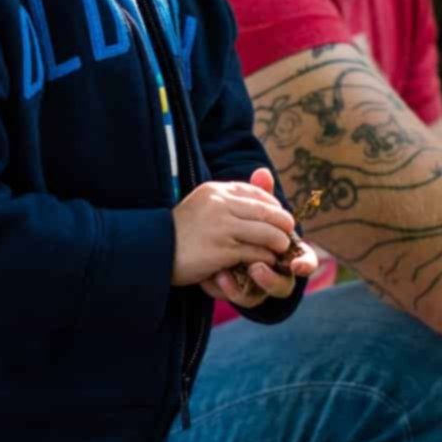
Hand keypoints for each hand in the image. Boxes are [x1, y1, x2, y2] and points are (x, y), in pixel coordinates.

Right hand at [171, 171, 297, 291]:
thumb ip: (227, 199)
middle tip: (288, 234)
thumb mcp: (202, 206)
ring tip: (280, 249)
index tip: (278, 217)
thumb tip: (260, 180)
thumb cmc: (180, 232)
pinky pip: (256, 252)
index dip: (273, 206)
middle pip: (268, 211)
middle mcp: (220, 204)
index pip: (256, 193)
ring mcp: (222, 227)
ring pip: (267, 232)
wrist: (153, 252)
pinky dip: (265, 258)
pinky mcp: (223, 250)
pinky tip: (264, 262)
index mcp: (215, 191)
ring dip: (278, 243)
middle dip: (283, 224)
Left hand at [202, 166, 318, 306]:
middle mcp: (276, 272)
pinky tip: (219, 277)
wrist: (206, 246)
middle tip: (257, 267)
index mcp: (285, 252)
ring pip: (261, 296)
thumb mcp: (246, 210)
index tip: (298, 265)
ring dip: (249, 286)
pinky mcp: (240, 292)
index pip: (305, 261)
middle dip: (272, 278)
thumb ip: (257, 195)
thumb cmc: (239, 224)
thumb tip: (262, 171)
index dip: (306, 264)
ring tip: (238, 273)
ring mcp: (257, 284)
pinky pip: (240, 297)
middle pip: (284, 284)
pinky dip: (230, 288)